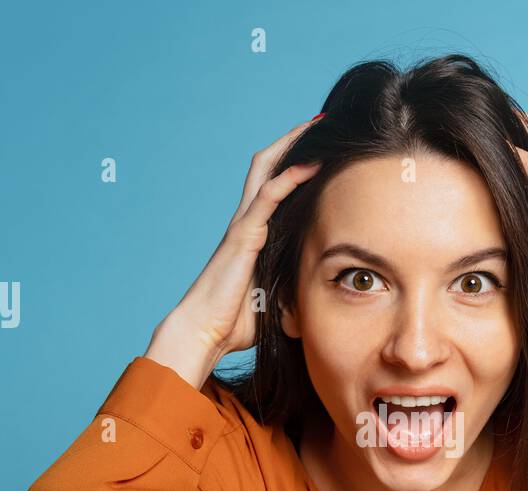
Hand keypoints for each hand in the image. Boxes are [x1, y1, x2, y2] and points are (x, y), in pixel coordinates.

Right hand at [145, 117, 323, 387]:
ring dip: (293, 146)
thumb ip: (294, 288)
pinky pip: (268, 197)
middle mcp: (247, 221)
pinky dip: (289, 177)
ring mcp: (244, 225)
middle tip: (322, 122)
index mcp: (254, 234)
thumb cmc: (236, 322)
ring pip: (267, 171)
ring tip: (318, 126)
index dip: (295, 163)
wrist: (205, 332)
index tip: (322, 147)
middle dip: (294, 140)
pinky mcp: (244, 235)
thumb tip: (321, 296)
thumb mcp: (277, 300)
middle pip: (269, 166)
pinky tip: (310, 163)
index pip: (275, 186)